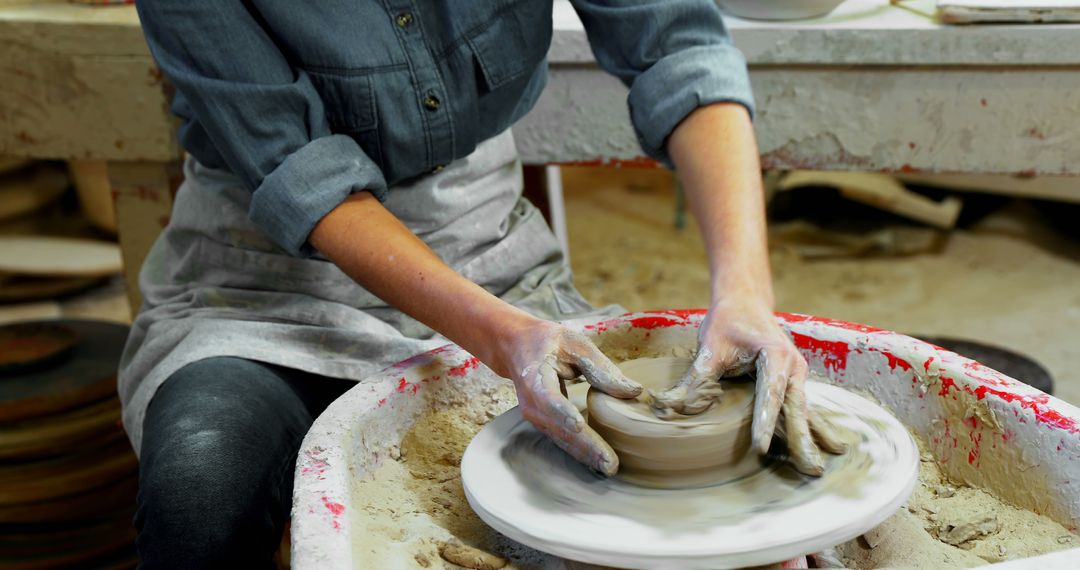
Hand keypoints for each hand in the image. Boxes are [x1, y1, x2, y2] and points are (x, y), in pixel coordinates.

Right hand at [496, 320, 642, 475]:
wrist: (516, 347)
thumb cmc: (548, 342)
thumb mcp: (575, 344)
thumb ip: (602, 368)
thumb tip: (633, 391)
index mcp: (535, 377)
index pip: (548, 398)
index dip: (562, 412)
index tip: (578, 426)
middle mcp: (531, 403)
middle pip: (558, 428)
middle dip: (584, 446)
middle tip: (610, 464)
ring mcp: (535, 416)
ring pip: (561, 439)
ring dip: (584, 454)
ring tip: (609, 467)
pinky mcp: (544, 423)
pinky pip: (561, 440)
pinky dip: (579, 451)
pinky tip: (598, 462)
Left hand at [651, 300, 846, 475]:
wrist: (746, 301)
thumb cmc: (727, 322)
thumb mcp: (709, 348)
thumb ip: (694, 380)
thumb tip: (665, 405)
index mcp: (776, 356)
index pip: (769, 395)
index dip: (765, 423)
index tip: (761, 448)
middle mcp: (793, 366)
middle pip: (796, 409)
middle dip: (802, 440)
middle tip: (810, 472)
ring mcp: (797, 375)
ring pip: (803, 412)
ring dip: (809, 440)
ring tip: (815, 470)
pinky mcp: (794, 382)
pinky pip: (801, 409)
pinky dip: (807, 430)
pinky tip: (816, 452)